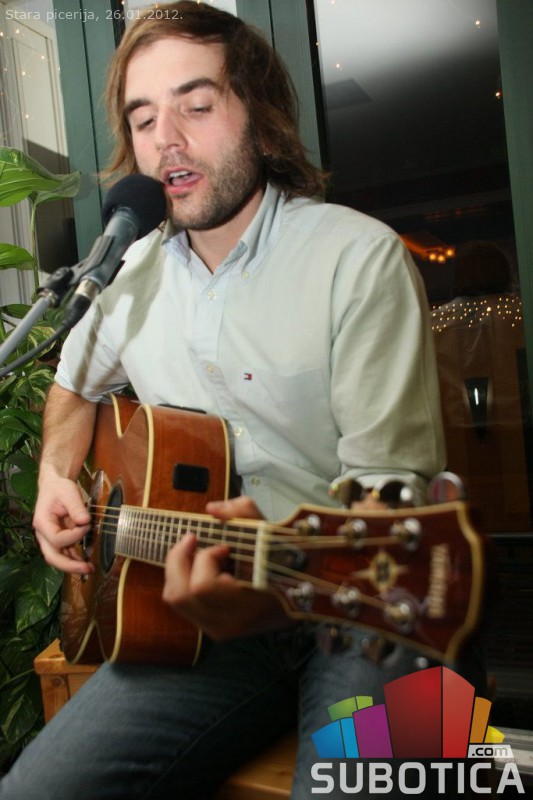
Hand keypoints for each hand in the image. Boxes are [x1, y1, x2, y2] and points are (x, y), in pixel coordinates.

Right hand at [33, 468, 92, 574]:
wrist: (54, 486)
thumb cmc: (59, 488)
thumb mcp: (68, 492)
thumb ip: (76, 507)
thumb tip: (85, 521)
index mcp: (42, 523)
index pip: (56, 538)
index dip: (73, 536)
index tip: (87, 526)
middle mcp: (43, 534)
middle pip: (52, 556)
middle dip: (69, 565)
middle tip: (87, 568)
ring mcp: (49, 539)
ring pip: (58, 558)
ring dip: (73, 566)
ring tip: (90, 569)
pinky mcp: (58, 540)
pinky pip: (64, 553)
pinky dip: (74, 559)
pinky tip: (85, 562)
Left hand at [162, 496, 291, 640]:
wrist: (305, 595)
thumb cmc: (286, 561)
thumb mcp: (270, 530)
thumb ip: (242, 511)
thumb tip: (212, 509)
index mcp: (247, 604)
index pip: (202, 586)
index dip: (206, 559)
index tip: (223, 546)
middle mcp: (229, 623)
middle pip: (179, 594)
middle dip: (180, 560)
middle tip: (194, 541)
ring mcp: (219, 629)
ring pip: (175, 599)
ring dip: (179, 569)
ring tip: (198, 553)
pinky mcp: (213, 628)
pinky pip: (182, 603)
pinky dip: (185, 580)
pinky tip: (202, 568)